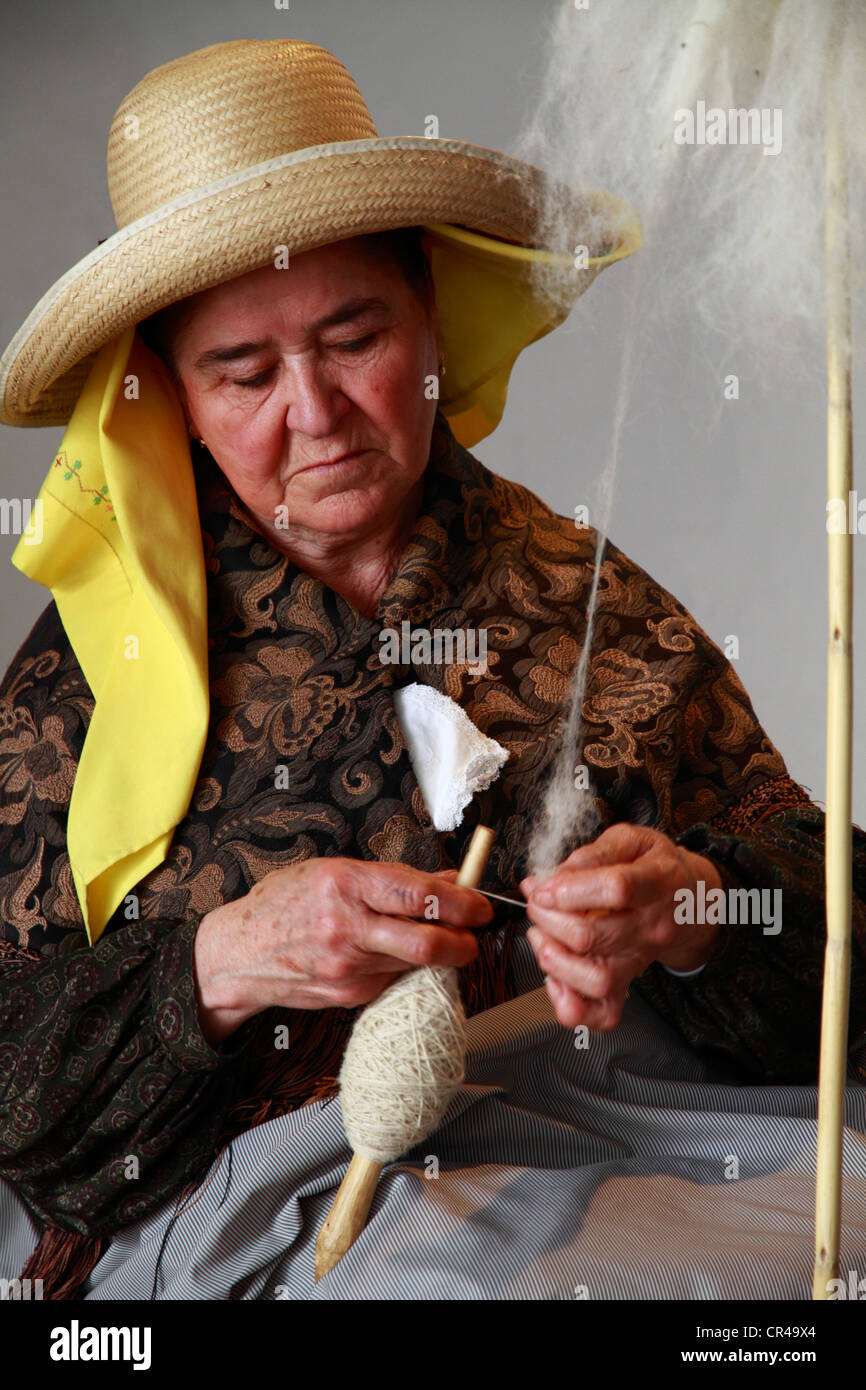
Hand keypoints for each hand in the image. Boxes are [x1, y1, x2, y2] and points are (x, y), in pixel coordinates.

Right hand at [192, 859, 492, 1042]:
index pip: (418, 895)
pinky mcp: (347, 994)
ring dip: (437, 954)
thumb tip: (448, 881)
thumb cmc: (285, 902)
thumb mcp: (334, 871)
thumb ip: (393, 877)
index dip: (461, 902)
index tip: (481, 905)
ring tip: (437, 939)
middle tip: (474, 935)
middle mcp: (346, 926)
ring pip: (415, 963)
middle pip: (426, 942)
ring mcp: (347, 966)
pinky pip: (392, 980)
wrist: (239, 952)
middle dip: (464, 941)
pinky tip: (391, 955)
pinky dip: (403, 968)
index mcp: (345, 884)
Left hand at [519, 823, 722, 1031]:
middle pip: (592, 937)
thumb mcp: (632, 840)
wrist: (690, 900)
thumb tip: (554, 877)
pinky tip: (556, 979)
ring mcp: (642, 959)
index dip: (568, 889)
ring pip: (596, 979)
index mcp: (658, 882)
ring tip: (543, 936)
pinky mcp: (631, 983)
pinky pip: (605, 1014)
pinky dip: (573, 1006)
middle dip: (548, 919)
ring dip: (555, 961)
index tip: (543, 886)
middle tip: (537, 904)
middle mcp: (653, 927)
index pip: (615, 889)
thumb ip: (593, 853)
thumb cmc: (654, 866)